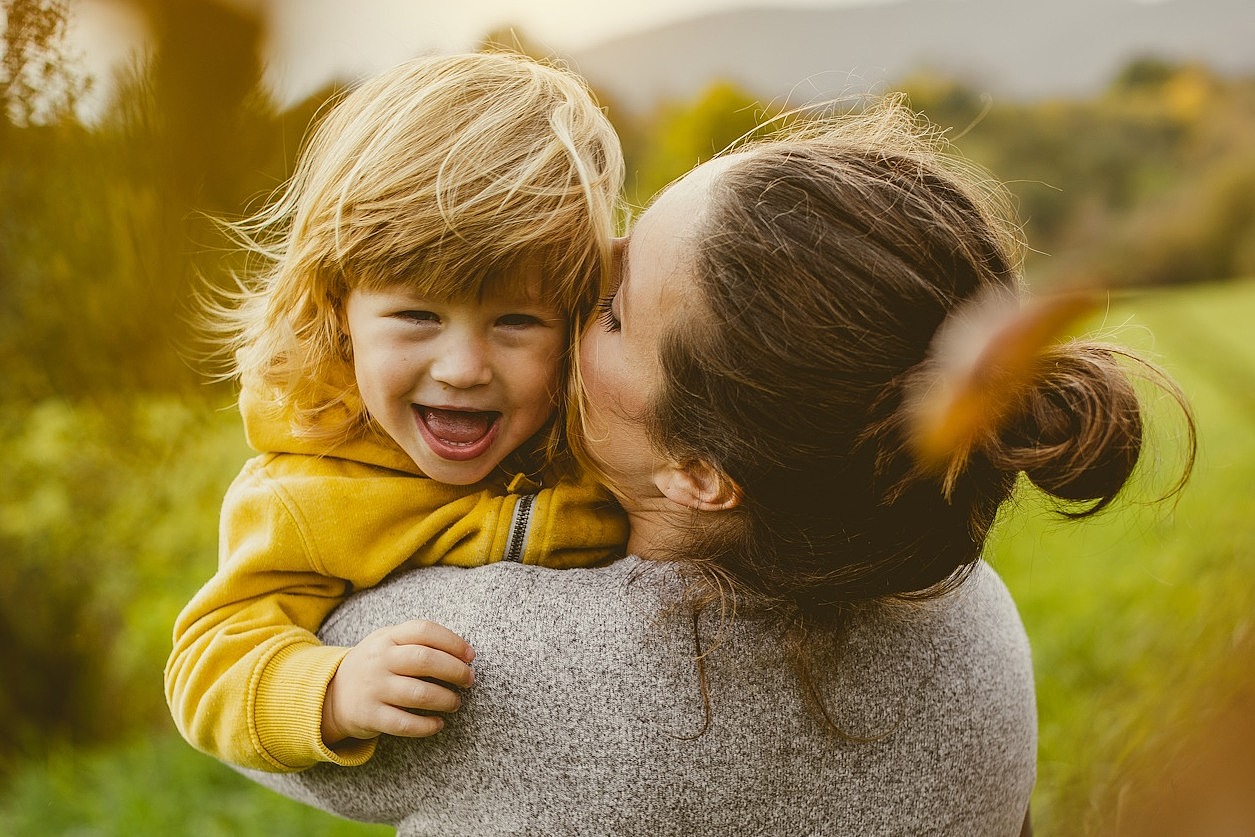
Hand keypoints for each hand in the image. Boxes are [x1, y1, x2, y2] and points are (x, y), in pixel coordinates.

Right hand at [321, 619, 474, 746]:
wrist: (331, 694)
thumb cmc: (375, 665)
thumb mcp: (387, 641)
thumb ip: (418, 640)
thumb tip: (462, 652)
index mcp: (388, 637)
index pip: (424, 631)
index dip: (453, 642)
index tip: (470, 656)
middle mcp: (380, 661)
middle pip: (425, 660)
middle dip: (455, 671)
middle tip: (469, 680)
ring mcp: (374, 688)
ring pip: (419, 694)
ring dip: (446, 700)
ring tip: (455, 702)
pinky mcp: (370, 716)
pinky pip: (405, 724)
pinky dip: (427, 726)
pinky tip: (438, 724)